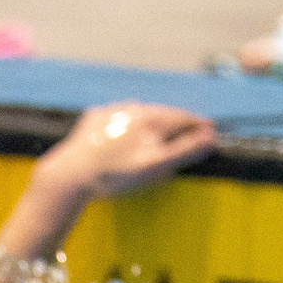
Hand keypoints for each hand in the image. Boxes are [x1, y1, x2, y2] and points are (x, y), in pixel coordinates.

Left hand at [36, 102, 215, 201]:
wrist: (70, 175)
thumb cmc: (116, 174)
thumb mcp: (155, 166)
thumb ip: (184, 150)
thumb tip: (210, 137)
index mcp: (151, 117)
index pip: (183, 117)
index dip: (199, 124)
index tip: (211, 128)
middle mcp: (132, 107)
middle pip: (162, 114)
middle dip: (176, 121)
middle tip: (189, 127)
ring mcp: (111, 111)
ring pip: (139, 113)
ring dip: (151, 120)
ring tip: (159, 128)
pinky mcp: (92, 119)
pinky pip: (116, 119)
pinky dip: (126, 124)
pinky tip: (126, 131)